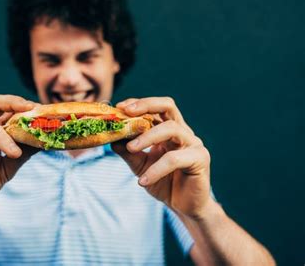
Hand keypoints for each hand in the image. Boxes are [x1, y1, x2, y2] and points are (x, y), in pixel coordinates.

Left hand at [112, 97, 211, 218]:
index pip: (156, 107)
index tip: (119, 107)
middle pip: (168, 106)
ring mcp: (193, 144)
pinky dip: (156, 169)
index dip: (139, 104)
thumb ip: (128, 152)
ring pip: (171, 129)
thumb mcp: (140, 166)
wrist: (183, 207)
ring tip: (130, 148)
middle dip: (146, 106)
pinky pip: (174, 159)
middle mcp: (183, 132)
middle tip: (126, 113)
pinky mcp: (199, 160)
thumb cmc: (164, 182)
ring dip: (147, 136)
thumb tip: (111, 139)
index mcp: (169, 130)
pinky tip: (142, 181)